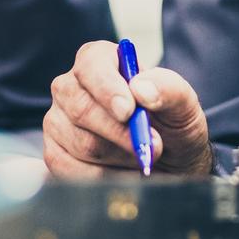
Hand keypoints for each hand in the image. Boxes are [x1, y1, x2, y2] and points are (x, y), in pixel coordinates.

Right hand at [43, 40, 213, 178]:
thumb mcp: (183, 105)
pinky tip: (125, 172)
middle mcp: (70, 87)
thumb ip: (169, 89)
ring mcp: (57, 121)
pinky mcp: (54, 154)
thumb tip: (141, 89)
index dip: (108, 89)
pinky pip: (72, 170)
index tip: (129, 111)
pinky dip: (107, 178)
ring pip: (82, 144)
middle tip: (153, 146)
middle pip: (82, 109)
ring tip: (142, 156)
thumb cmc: (172, 127)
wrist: (169, 165)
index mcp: (99, 60)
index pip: (92, 66)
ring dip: (121, 157)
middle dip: (121, 133)